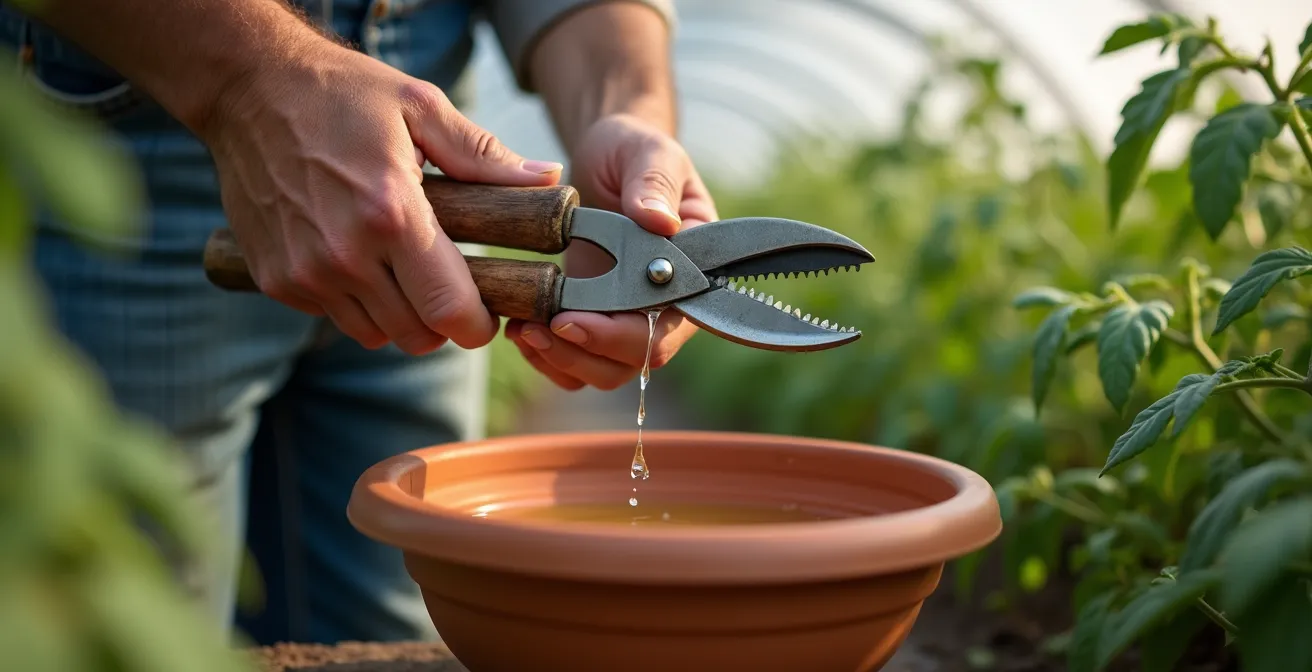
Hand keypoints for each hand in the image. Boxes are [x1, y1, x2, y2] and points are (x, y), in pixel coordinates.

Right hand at [206, 40, 563, 354]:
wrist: (248, 88)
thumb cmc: (342, 93)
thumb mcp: (420, 108)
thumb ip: (485, 156)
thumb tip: (547, 180)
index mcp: (392, 213)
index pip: (450, 311)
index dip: (478, 324)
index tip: (486, 312)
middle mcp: (346, 254)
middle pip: (417, 336)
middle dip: (443, 322)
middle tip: (448, 286)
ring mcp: (306, 272)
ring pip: (376, 334)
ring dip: (399, 315)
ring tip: (402, 269)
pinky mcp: (276, 279)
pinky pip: (334, 317)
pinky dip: (355, 303)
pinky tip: (359, 258)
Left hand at [504, 113, 717, 389]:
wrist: (606, 158)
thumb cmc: (634, 151)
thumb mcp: (647, 153)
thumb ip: (653, 183)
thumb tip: (658, 222)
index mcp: (689, 271)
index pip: (665, 327)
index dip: (620, 335)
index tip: (570, 318)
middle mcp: (664, 304)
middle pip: (632, 360)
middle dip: (581, 352)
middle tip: (532, 328)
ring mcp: (628, 316)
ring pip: (603, 370)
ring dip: (561, 360)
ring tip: (521, 330)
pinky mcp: (596, 319)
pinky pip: (577, 362)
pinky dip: (549, 358)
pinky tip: (521, 329)